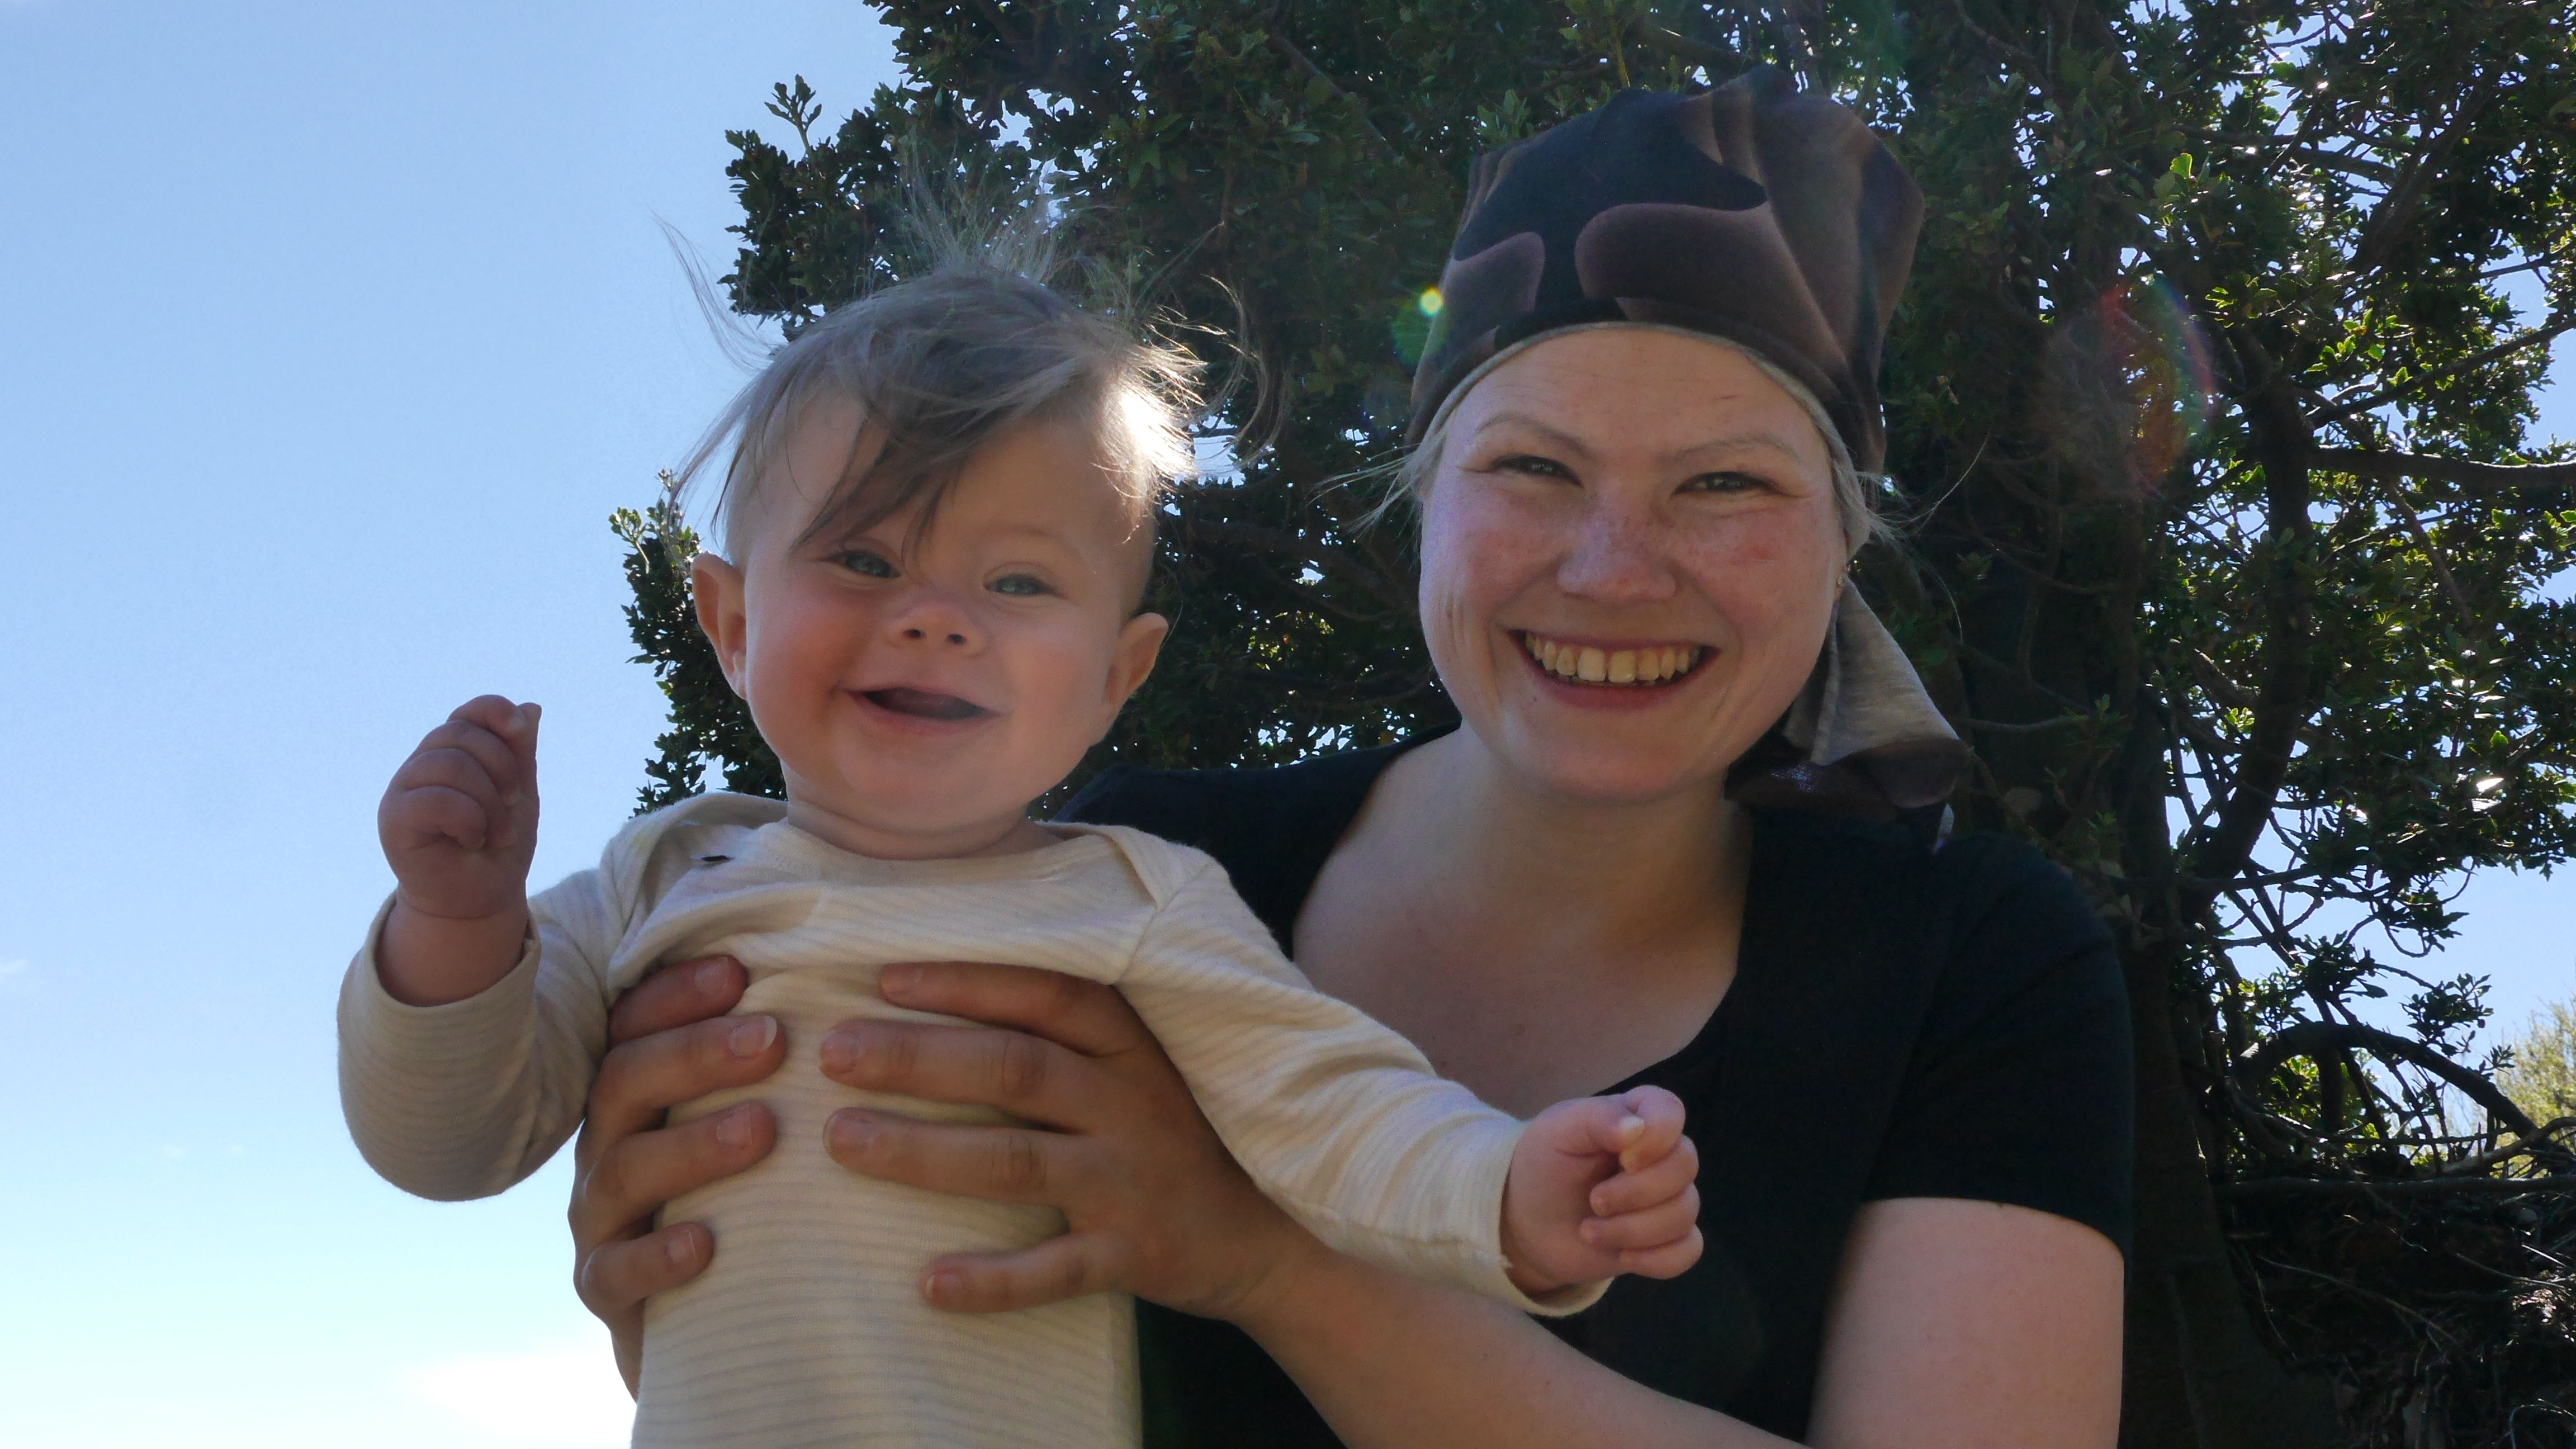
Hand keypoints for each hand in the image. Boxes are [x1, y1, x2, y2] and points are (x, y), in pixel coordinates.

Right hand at [379, 695, 542, 920]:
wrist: (480, 898)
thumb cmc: (497, 846)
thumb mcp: (519, 793)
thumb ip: (520, 752)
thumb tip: (531, 707)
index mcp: (451, 753)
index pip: (468, 712)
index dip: (494, 711)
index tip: (520, 730)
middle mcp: (422, 764)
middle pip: (462, 733)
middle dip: (502, 768)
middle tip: (512, 804)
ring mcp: (404, 790)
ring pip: (450, 764)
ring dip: (489, 801)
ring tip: (496, 832)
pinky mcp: (393, 819)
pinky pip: (434, 798)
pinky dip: (468, 819)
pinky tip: (472, 840)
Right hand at [567, 956, 784, 1394]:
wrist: (717, 1323)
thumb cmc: (754, 1201)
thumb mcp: (760, 1130)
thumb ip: (774, 1068)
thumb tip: (846, 990)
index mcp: (639, 1095)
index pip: (636, 1026)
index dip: (678, 994)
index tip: (739, 970)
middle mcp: (610, 1146)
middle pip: (626, 1082)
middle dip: (696, 1054)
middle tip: (772, 1038)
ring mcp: (601, 1220)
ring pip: (623, 1170)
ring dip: (692, 1145)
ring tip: (762, 1128)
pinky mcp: (606, 1292)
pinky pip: (618, 1271)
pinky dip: (658, 1256)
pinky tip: (705, 1244)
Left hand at [814, 961, 1317, 1321]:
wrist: (1261, 1235)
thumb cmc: (1170, 1134)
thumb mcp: (1135, 1064)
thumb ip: (1061, 1029)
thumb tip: (935, 986)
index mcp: (1128, 1045)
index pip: (1043, 995)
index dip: (965, 984)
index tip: (884, 980)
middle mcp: (1130, 1102)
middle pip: (1014, 1068)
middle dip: (918, 1058)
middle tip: (833, 1054)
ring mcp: (1131, 1179)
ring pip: (1017, 1160)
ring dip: (925, 1152)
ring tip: (843, 1141)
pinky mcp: (1133, 1253)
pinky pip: (1055, 1270)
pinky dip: (994, 1280)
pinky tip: (930, 1283)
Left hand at [1500, 1086, 1701, 1294]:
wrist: (1530, 1224)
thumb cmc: (1545, 1167)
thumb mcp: (1557, 1132)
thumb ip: (1597, 1118)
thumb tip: (1637, 1127)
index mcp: (1636, 1116)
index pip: (1670, 1111)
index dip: (1657, 1137)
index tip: (1623, 1159)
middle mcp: (1660, 1155)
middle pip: (1685, 1165)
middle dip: (1636, 1192)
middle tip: (1594, 1201)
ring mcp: (1667, 1197)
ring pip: (1684, 1213)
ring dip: (1632, 1229)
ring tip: (1589, 1232)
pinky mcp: (1668, 1238)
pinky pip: (1689, 1250)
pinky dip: (1656, 1258)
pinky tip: (1622, 1256)